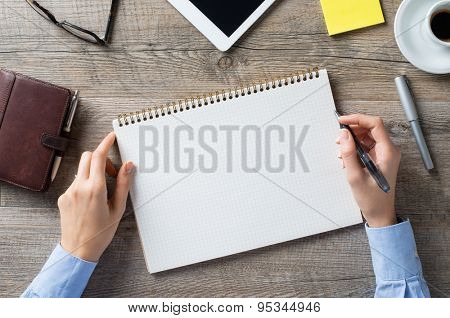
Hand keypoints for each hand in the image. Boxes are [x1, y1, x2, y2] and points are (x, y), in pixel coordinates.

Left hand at [58, 132, 133, 261]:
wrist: (78, 250)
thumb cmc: (100, 233)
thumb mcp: (118, 208)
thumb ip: (124, 184)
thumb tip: (129, 166)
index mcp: (95, 189)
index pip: (98, 157)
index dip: (105, 144)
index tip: (111, 138)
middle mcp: (79, 187)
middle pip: (87, 157)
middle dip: (100, 158)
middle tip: (111, 171)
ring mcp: (69, 192)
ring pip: (81, 169)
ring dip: (93, 171)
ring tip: (103, 190)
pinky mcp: (63, 197)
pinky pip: (75, 181)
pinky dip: (85, 183)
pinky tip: (92, 199)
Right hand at [337, 114, 400, 227]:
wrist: (380, 213)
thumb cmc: (372, 199)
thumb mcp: (355, 176)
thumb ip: (348, 154)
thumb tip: (343, 135)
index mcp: (388, 152)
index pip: (375, 124)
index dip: (358, 119)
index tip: (343, 121)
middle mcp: (389, 151)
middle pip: (371, 128)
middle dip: (353, 130)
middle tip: (339, 136)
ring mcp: (385, 155)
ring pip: (367, 137)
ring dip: (352, 139)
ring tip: (341, 150)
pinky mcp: (379, 159)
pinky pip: (366, 146)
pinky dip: (355, 148)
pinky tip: (346, 157)